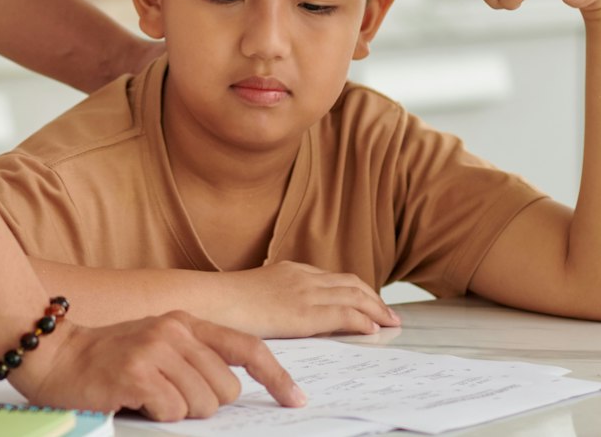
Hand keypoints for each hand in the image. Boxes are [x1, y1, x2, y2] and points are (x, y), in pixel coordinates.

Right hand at [11, 313, 305, 421]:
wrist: (54, 356)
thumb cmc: (107, 359)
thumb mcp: (157, 344)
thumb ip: (193, 357)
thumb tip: (230, 392)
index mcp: (185, 321)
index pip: (246, 347)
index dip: (276, 376)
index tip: (296, 400)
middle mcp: (175, 330)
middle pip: (226, 390)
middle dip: (204, 405)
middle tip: (169, 397)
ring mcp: (156, 350)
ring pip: (202, 405)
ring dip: (179, 413)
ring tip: (149, 398)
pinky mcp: (137, 373)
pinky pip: (173, 413)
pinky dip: (157, 416)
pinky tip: (135, 401)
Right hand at [223, 261, 400, 337]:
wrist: (210, 301)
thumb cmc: (222, 304)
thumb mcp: (254, 296)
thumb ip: (273, 301)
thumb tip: (280, 316)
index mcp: (289, 271)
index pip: (333, 278)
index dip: (356, 290)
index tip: (369, 302)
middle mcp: (302, 276)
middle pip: (350, 283)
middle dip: (373, 299)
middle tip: (389, 314)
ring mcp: (304, 292)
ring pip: (354, 296)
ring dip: (376, 310)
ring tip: (390, 322)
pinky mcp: (304, 312)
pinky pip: (344, 313)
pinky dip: (364, 320)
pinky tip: (373, 330)